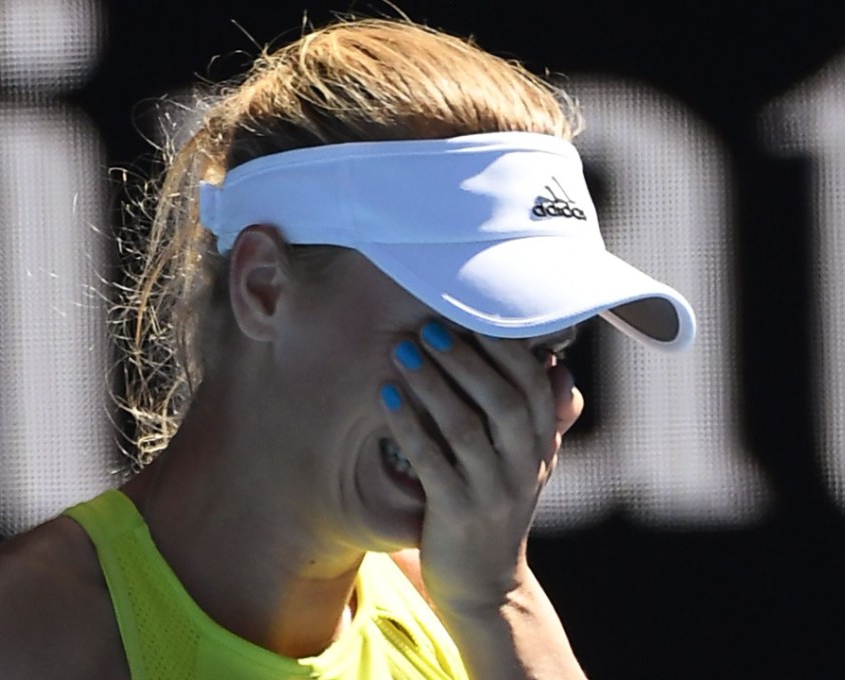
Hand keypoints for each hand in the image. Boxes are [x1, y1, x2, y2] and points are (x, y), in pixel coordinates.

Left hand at [380, 320, 582, 616]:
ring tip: (402, 352)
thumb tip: (552, 361)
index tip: (469, 316)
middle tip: (427, 328)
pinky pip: (432, 461)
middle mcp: (524, 466)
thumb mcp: (527, 463)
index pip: (533, 385)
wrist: (485, 585)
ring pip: (465, 428)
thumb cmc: (496, 507)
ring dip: (432, 384)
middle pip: (501, 400)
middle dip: (464, 359)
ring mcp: (492, 492)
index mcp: (540, 446)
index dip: (504, 348)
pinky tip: (386, 396)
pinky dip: (409, 424)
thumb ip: (537, 416)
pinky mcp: (457, 514)